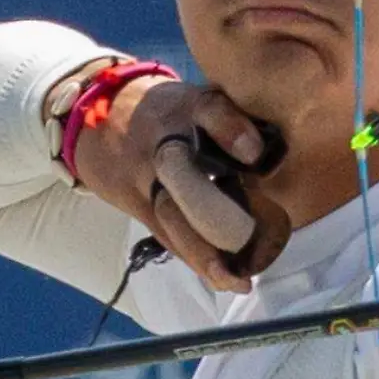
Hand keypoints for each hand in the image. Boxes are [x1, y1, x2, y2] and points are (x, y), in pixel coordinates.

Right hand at [68, 75, 290, 291]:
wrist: (99, 119)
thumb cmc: (173, 113)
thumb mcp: (198, 99)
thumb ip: (235, 120)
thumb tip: (279, 152)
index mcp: (185, 109)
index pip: (208, 109)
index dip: (230, 129)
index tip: (254, 153)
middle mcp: (164, 144)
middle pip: (181, 173)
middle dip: (212, 207)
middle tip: (249, 234)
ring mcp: (145, 177)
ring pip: (171, 216)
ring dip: (204, 252)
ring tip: (237, 279)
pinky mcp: (138, 205)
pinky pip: (165, 235)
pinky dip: (194, 259)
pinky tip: (223, 279)